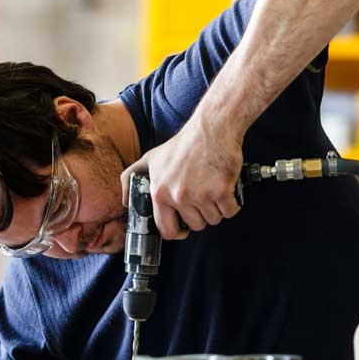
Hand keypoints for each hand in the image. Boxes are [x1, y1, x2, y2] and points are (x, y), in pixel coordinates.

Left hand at [120, 117, 242, 239]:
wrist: (211, 128)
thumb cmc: (182, 144)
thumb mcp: (150, 158)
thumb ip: (131, 178)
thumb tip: (126, 202)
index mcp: (160, 192)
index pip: (166, 230)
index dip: (177, 232)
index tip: (184, 227)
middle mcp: (178, 196)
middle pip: (196, 225)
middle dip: (201, 216)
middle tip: (203, 197)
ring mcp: (200, 194)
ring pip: (213, 219)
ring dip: (217, 209)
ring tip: (213, 190)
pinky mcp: (221, 191)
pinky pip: (230, 211)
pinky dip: (232, 203)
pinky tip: (227, 189)